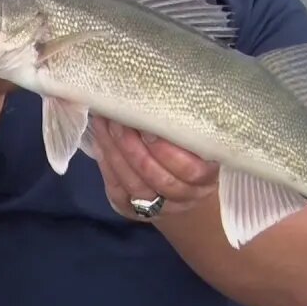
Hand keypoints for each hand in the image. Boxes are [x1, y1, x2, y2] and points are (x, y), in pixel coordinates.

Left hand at [91, 116, 218, 221]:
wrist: (183, 192)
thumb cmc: (190, 153)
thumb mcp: (197, 141)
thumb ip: (184, 126)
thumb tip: (156, 95)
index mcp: (206, 178)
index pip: (190, 170)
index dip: (166, 150)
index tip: (149, 126)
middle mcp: (185, 197)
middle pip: (157, 177)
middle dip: (134, 148)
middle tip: (119, 120)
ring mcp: (158, 208)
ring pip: (134, 184)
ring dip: (116, 152)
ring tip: (105, 125)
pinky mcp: (133, 210)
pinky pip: (117, 190)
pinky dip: (106, 164)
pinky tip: (100, 141)